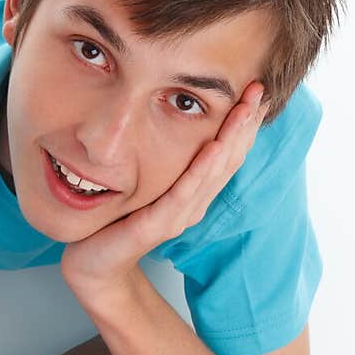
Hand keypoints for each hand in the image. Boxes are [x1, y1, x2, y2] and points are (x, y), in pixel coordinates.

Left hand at [60, 82, 269, 300]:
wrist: (94, 265)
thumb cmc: (116, 223)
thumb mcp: (144, 184)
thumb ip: (163, 162)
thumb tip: (170, 122)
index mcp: (193, 194)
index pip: (226, 153)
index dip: (243, 123)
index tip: (258, 90)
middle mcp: (193, 204)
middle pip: (228, 159)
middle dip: (245, 123)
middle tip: (261, 90)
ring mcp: (179, 216)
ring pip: (213, 173)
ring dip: (231, 139)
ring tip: (245, 109)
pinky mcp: (159, 225)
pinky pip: (183, 193)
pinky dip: (201, 170)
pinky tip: (214, 148)